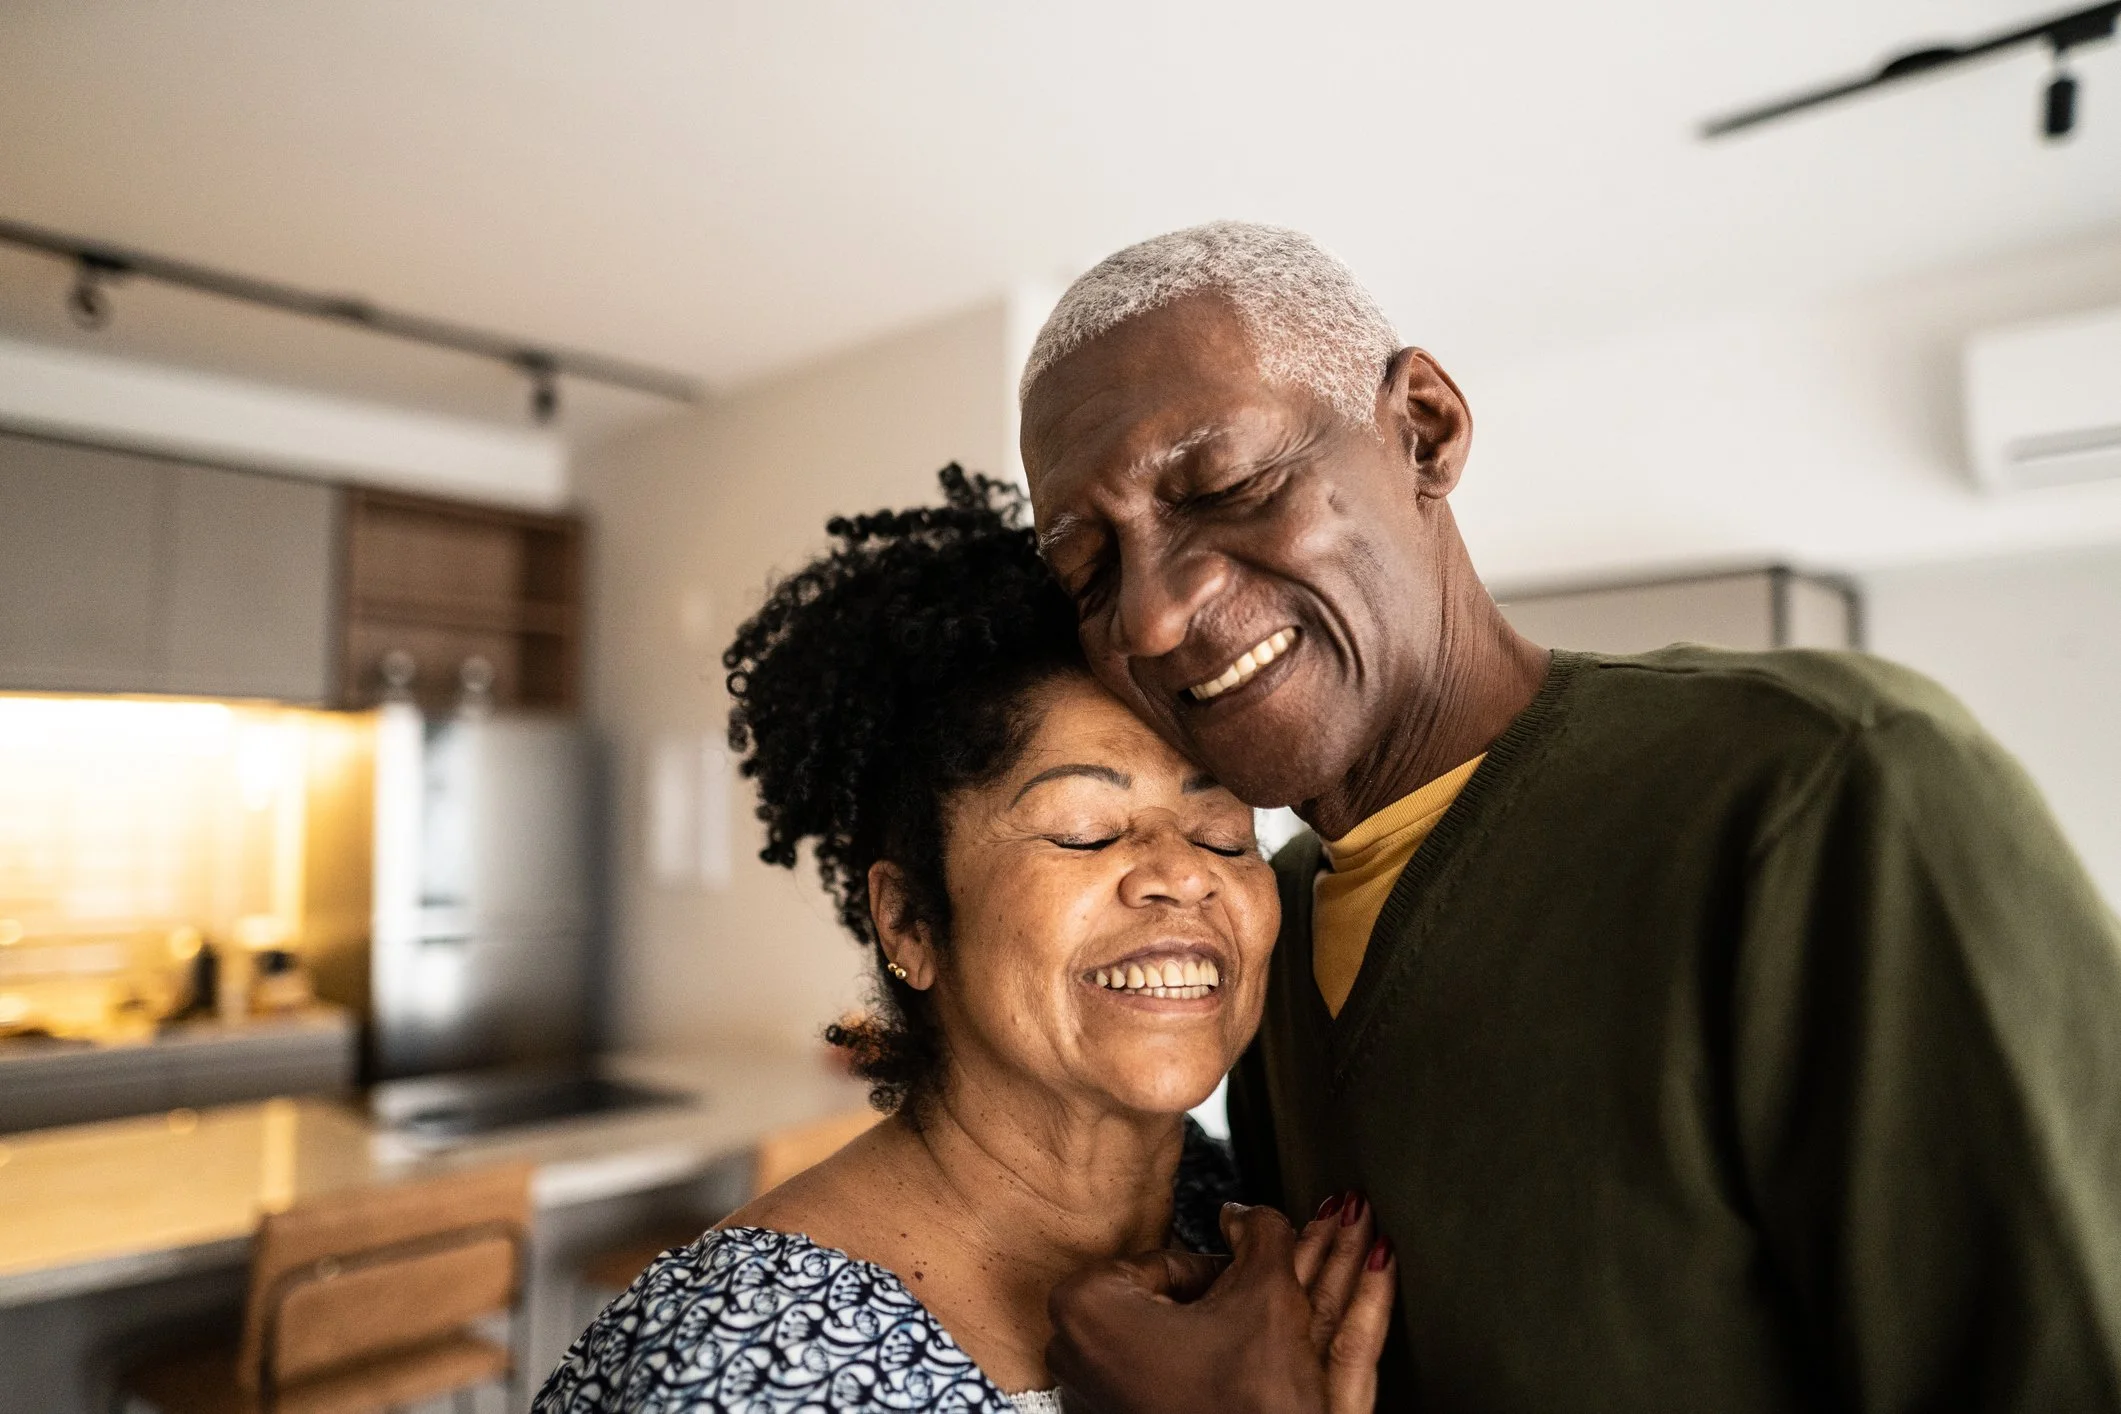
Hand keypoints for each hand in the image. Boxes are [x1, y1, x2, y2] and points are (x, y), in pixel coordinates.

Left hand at [1047, 1199, 1396, 1413]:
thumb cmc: (1246, 1406)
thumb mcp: (1268, 1294)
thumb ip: (1261, 1231)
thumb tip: (1246, 1215)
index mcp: (1085, 1303)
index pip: (1169, 1260)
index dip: (1218, 1278)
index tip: (1240, 1300)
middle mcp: (1066, 1347)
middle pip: (1156, 1296)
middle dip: (1204, 1306)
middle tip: (1238, 1332)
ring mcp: (1080, 1390)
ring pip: (1152, 1335)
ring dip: (1194, 1339)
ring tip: (1227, 1363)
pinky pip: (1141, 1373)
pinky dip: (1177, 1373)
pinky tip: (1210, 1389)